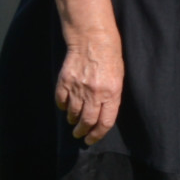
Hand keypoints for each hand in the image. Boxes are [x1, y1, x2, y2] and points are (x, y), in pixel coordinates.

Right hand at [54, 21, 123, 143]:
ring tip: (74, 122)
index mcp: (112, 93)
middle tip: (80, 134)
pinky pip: (61, 101)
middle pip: (87, 121)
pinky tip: (66, 107)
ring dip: (73, 120)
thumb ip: (111, 97)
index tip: (91, 140)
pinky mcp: (65, 81)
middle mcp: (94, 93)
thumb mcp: (119, 78)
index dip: (97, 134)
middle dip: (83, 131)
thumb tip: (102, 115)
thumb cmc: (111, 58)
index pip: (104, 122)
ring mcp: (78, 87)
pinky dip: (62, 106)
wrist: (92, 39)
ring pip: (73, 113)